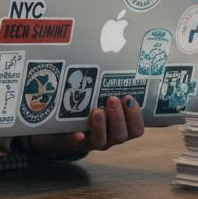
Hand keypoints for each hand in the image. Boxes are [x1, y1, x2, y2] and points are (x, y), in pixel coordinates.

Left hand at [25, 95, 144, 157]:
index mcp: (120, 128)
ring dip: (101, 126)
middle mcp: (109, 138)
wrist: (61, 130)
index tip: (129, 98)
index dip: (136, 117)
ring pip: (102, 141)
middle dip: (118, 117)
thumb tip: (115, 55)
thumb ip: (110, 89)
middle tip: (112, 100)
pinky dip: (77, 138)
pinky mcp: (72, 143)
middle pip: (121, 135)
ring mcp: (91, 142)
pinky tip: (78, 133)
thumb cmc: (88, 110)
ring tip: (96, 111)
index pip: (136, 130)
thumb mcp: (101, 100)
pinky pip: (74, 144)